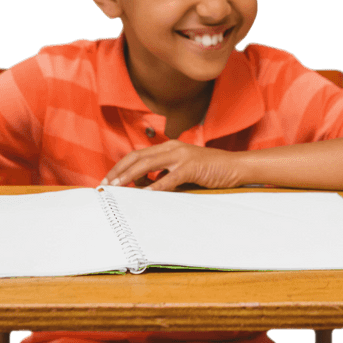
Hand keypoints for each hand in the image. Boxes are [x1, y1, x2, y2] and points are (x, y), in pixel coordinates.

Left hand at [100, 140, 244, 191]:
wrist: (236, 166)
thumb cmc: (211, 170)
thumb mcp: (183, 171)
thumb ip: (165, 176)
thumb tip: (144, 188)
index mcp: (170, 148)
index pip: (139, 154)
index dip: (122, 166)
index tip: (109, 178)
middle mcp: (173, 148)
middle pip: (137, 157)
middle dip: (119, 170)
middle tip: (106, 183)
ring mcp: (182, 156)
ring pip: (148, 164)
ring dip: (130, 176)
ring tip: (118, 187)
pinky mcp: (192, 167)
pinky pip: (169, 178)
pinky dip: (155, 186)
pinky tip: (145, 194)